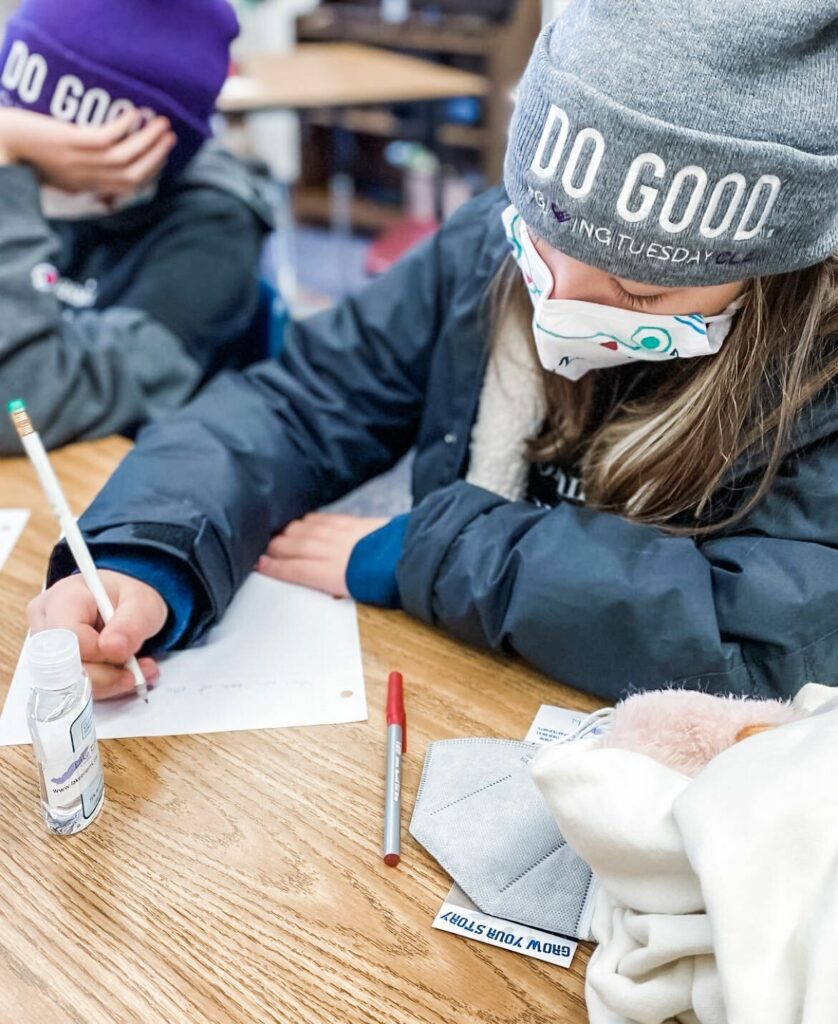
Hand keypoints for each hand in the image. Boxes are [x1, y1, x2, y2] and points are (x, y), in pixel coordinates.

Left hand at [0, 108, 175, 195]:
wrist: (1, 145)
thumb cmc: (24, 156)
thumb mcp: (58, 174)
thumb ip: (81, 175)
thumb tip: (103, 171)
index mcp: (87, 186)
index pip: (130, 186)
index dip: (151, 171)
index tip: (163, 155)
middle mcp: (88, 177)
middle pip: (134, 172)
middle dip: (156, 154)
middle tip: (170, 135)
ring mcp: (80, 161)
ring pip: (125, 156)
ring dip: (147, 139)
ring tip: (160, 122)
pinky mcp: (71, 143)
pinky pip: (106, 137)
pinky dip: (123, 126)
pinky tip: (132, 113)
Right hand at [27, 571, 167, 699]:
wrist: (123, 607)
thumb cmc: (128, 599)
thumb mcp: (143, 604)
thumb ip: (131, 624)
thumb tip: (112, 647)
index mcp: (64, 597)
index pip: (69, 637)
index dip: (99, 654)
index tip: (124, 653)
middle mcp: (45, 621)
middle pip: (62, 665)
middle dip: (105, 675)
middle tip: (135, 671)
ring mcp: (44, 647)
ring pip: (66, 683)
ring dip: (107, 684)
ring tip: (135, 671)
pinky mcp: (51, 667)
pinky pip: (72, 689)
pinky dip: (102, 687)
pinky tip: (121, 675)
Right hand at [257, 514, 388, 596]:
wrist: (410, 554)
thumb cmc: (391, 579)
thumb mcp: (364, 595)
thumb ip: (342, 587)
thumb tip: (331, 586)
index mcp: (333, 573)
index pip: (296, 570)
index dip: (276, 568)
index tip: (260, 565)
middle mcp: (332, 551)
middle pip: (296, 548)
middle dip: (275, 548)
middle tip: (260, 548)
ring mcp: (342, 534)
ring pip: (307, 531)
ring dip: (288, 533)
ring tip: (276, 535)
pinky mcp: (353, 522)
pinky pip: (325, 520)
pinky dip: (310, 520)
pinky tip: (303, 521)